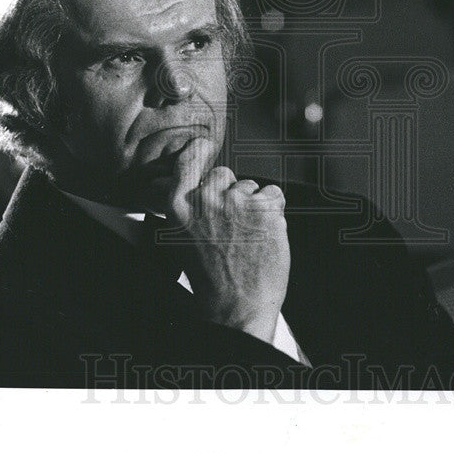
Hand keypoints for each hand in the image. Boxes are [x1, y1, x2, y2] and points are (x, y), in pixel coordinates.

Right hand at [161, 138, 289, 344]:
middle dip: (230, 192)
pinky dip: (274, 211)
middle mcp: (206, 200)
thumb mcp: (181, 238)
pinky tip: (264, 234)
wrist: (236, 306)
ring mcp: (237, 202)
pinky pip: (274, 194)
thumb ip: (184, 206)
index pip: (189, 159)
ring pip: (251, 187)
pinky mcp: (265, 208)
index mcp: (180, 206)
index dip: (199, 151)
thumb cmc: (211, 277)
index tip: (204, 148)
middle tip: (231, 224)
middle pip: (224, 174)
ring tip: (247, 236)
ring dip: (253, 205)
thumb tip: (182, 181)